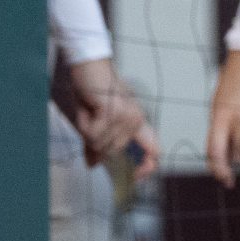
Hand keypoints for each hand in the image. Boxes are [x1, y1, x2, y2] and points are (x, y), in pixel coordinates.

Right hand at [65, 55, 159, 175]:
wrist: (89, 64)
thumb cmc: (93, 89)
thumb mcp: (95, 119)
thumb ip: (99, 142)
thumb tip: (93, 164)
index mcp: (137, 122)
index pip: (155, 150)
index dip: (148, 168)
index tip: (136, 177)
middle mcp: (136, 120)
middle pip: (112, 151)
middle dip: (94, 141)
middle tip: (90, 118)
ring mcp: (127, 116)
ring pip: (100, 143)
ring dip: (87, 130)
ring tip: (89, 110)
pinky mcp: (113, 112)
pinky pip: (93, 134)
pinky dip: (84, 124)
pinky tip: (88, 108)